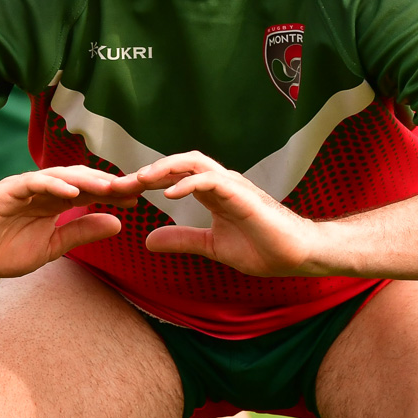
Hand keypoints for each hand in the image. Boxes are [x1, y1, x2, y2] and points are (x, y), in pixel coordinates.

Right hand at [0, 166, 143, 277]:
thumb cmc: (3, 251)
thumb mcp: (51, 247)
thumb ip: (80, 233)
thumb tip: (118, 223)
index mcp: (56, 202)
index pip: (90, 193)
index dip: (114, 194)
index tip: (139, 198)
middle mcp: (44, 190)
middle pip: (81, 179)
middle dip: (107, 182)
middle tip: (133, 187)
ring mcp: (25, 187)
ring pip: (61, 176)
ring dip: (86, 180)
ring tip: (109, 187)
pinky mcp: (6, 191)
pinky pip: (32, 183)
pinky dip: (52, 185)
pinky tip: (72, 192)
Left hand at [133, 153, 327, 276]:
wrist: (298, 255)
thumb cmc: (262, 248)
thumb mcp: (211, 247)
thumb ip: (182, 240)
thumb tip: (148, 240)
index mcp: (212, 192)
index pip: (173, 177)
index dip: (146, 182)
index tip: (119, 193)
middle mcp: (220, 183)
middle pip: (179, 163)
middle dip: (148, 171)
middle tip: (119, 184)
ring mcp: (232, 186)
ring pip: (194, 162)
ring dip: (165, 169)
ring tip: (141, 180)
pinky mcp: (243, 196)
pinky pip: (213, 181)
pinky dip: (190, 183)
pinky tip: (170, 195)